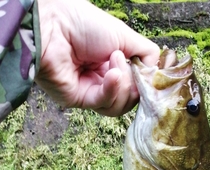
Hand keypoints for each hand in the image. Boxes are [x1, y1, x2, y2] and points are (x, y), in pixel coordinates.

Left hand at [35, 0, 159, 115]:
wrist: (53, 23)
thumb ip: (146, 54)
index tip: (150, 74)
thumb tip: (157, 74)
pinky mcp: (79, 100)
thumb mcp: (124, 35)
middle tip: (123, 60)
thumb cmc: (82, 23)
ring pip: (119, 106)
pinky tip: (112, 73)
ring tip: (113, 59)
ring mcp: (90, 92)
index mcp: (111, 65)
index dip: (144, 83)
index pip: (136, 86)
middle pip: (130, 100)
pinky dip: (112, 89)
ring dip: (123, 84)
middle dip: (134, 83)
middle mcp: (101, 81)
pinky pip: (104, 103)